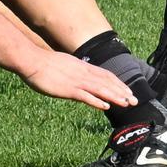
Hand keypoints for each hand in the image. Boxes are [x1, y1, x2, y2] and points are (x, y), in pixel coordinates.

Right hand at [20, 51, 135, 110]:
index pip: (105, 75)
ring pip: (101, 89)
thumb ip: (74, 70)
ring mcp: (76, 81)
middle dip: (122, 91)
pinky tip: (106, 106)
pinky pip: (86, 96)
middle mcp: (83, 73)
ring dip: (115, 96)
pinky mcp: (68, 89)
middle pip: (107, 82)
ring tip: (127, 103)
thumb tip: (80, 76)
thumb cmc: (44, 63)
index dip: (118, 83)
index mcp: (82, 67)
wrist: (32, 61)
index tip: (127, 91)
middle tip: (135, 100)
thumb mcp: (64, 64)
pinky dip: (97, 101)